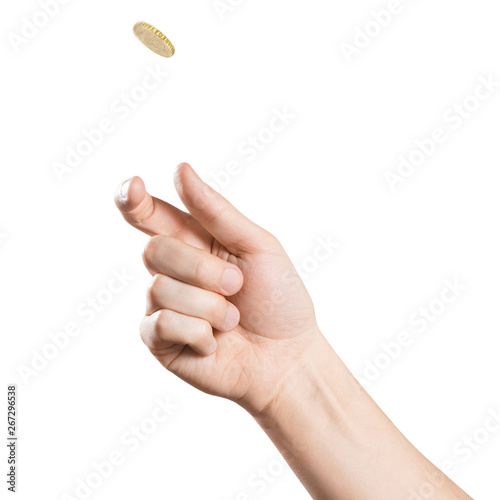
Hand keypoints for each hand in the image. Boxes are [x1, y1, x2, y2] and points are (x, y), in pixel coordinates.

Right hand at [115, 163, 322, 414]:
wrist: (288, 356)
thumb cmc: (278, 298)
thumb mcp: (257, 246)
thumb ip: (216, 211)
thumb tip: (180, 169)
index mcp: (195, 243)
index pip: (151, 216)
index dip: (135, 200)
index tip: (136, 187)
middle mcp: (174, 271)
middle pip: (155, 250)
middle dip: (202, 269)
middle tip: (237, 285)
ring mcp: (163, 306)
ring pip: (160, 288)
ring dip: (210, 307)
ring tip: (233, 319)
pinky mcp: (159, 340)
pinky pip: (160, 324)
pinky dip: (199, 333)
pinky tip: (215, 342)